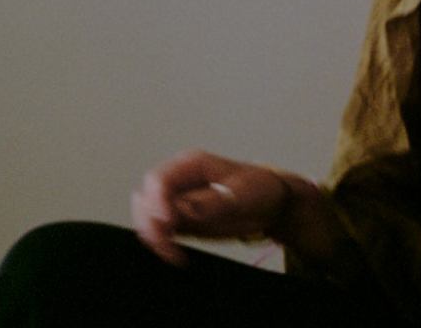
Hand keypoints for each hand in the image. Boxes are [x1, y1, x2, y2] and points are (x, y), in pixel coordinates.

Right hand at [132, 150, 293, 264]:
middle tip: (167, 246)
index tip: (168, 223)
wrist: (273, 202)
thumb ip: (212, 201)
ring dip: (153, 234)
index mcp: (191, 165)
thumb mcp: (242, 193)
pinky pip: (162, 229)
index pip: (159, 179)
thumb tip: (183, 208)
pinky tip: (175, 254)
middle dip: (150, 221)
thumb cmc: (259, 189)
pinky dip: (162, 242)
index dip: (157, 201)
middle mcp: (179, 180)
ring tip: (172, 254)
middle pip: (147, 197)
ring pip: (149, 214)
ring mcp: (180, 200)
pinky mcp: (184, 220)